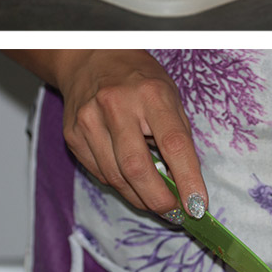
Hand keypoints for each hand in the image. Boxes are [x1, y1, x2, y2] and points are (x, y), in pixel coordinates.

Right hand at [49, 50, 205, 219]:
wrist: (92, 59)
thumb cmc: (141, 80)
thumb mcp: (170, 97)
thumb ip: (177, 136)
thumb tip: (186, 182)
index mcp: (151, 95)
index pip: (175, 144)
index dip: (188, 179)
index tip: (198, 205)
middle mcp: (116, 107)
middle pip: (137, 168)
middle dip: (159, 199)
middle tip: (175, 213)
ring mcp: (89, 122)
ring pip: (116, 177)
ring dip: (140, 197)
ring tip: (157, 201)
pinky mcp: (72, 136)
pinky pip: (99, 173)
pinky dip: (120, 185)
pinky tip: (132, 183)